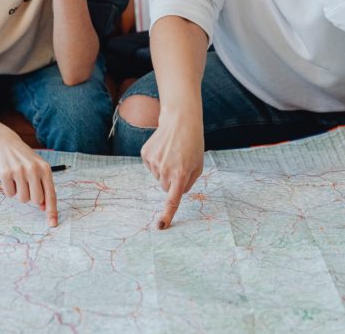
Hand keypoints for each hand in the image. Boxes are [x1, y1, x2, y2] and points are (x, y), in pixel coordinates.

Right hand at [0, 129, 58, 226]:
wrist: (5, 143)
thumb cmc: (24, 158)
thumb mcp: (38, 168)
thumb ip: (43, 186)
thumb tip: (43, 207)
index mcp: (45, 169)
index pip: (51, 194)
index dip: (52, 211)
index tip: (53, 224)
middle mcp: (33, 170)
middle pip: (36, 200)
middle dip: (31, 198)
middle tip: (27, 186)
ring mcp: (19, 172)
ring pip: (23, 199)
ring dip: (20, 193)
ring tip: (18, 179)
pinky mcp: (5, 174)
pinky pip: (10, 194)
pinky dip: (9, 189)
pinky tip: (9, 178)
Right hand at [140, 114, 203, 229]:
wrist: (180, 120)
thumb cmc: (193, 143)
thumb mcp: (199, 164)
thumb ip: (189, 182)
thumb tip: (176, 192)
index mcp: (181, 174)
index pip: (173, 200)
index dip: (168, 214)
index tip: (161, 226)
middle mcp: (165, 170)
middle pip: (165, 187)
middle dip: (172, 180)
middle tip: (180, 162)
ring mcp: (153, 162)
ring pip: (158, 176)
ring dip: (165, 169)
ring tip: (172, 152)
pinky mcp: (145, 155)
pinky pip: (151, 166)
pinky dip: (157, 160)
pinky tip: (164, 148)